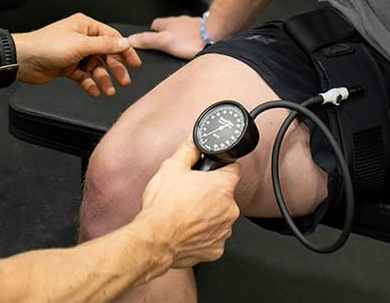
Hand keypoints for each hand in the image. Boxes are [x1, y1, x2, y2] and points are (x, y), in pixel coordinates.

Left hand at [14, 13, 141, 97]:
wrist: (24, 60)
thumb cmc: (47, 46)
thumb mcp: (81, 44)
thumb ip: (104, 45)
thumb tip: (124, 42)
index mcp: (85, 26)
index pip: (112, 37)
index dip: (124, 50)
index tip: (135, 63)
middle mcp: (81, 38)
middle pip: (105, 54)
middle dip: (115, 68)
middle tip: (124, 81)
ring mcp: (74, 53)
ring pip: (95, 67)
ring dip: (102, 79)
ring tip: (108, 91)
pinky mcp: (67, 67)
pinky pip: (83, 76)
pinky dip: (89, 84)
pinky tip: (94, 91)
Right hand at [127, 15, 206, 59]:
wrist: (215, 35)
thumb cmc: (191, 39)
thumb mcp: (164, 42)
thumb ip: (147, 41)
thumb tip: (130, 40)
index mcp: (168, 23)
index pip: (155, 24)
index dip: (151, 32)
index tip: (148, 39)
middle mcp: (180, 21)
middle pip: (169, 27)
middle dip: (166, 34)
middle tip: (164, 45)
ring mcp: (192, 25)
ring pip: (182, 29)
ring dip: (180, 37)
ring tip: (180, 48)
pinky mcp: (203, 31)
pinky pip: (195, 34)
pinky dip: (192, 40)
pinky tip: (194, 48)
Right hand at [136, 140, 240, 268]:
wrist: (154, 240)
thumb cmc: (163, 207)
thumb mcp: (172, 168)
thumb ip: (188, 150)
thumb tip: (194, 140)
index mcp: (221, 187)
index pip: (234, 169)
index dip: (222, 166)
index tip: (212, 170)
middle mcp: (229, 210)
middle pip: (226, 194)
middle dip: (211, 192)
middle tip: (191, 193)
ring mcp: (224, 231)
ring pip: (220, 216)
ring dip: (209, 214)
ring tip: (186, 213)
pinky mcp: (216, 250)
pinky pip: (214, 236)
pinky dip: (204, 233)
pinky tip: (188, 229)